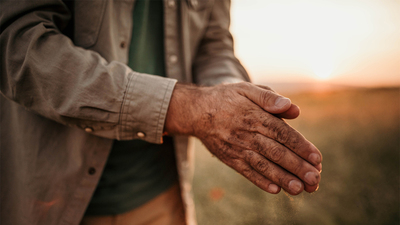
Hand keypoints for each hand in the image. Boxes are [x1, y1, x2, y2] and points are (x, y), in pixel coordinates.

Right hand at [165, 82, 321, 194]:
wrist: (196, 111)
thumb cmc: (226, 98)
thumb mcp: (247, 89)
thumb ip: (269, 97)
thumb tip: (293, 108)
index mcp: (254, 116)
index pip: (281, 133)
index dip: (299, 146)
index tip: (316, 158)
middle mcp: (246, 134)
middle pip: (275, 152)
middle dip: (296, 166)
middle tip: (314, 179)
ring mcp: (237, 148)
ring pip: (262, 165)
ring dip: (282, 178)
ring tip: (300, 189)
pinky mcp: (229, 158)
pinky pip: (246, 172)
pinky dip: (260, 181)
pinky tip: (275, 190)